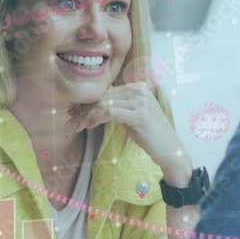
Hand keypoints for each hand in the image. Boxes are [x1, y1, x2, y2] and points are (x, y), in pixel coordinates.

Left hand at [66, 82, 189, 178]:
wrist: (170, 151)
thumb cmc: (150, 135)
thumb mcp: (132, 116)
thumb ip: (117, 107)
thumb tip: (91, 106)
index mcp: (137, 87)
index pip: (106, 91)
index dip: (87, 101)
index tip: (73, 112)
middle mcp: (139, 90)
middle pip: (103, 96)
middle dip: (82, 109)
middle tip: (69, 121)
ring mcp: (140, 101)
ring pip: (103, 104)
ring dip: (85, 116)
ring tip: (74, 127)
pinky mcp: (139, 114)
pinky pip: (109, 113)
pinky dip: (95, 119)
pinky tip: (87, 127)